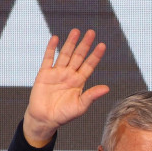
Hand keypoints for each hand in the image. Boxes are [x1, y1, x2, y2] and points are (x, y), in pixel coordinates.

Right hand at [22, 29, 108, 146]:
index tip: (102, 45)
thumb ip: (92, 95)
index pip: (89, 66)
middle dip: (85, 44)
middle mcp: (69, 75)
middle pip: (79, 56)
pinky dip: (51, 48)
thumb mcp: (81, 106)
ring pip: (65, 54)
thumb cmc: (64, 115)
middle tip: (91, 32)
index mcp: (79, 82)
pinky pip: (48, 58)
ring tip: (76, 31)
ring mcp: (57, 73)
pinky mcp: (44, 74)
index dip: (95, 56)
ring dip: (70, 43)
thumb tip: (107, 88)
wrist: (45, 119)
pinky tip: (56, 38)